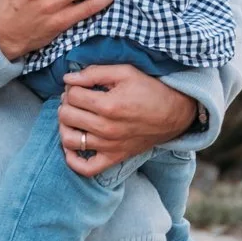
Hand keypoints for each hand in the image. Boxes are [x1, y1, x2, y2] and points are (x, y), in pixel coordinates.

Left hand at [59, 63, 198, 176]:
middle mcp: (106, 129)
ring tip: (74, 117)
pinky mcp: (114, 158)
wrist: (175, 113)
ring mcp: (109, 147)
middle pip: (66, 116)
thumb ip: (94, 72)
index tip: (79, 84)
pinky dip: (73, 159)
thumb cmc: (150, 89)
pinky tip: (74, 144)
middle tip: (77, 98)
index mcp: (108, 105)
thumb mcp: (125, 72)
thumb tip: (67, 78)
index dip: (71, 86)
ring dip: (65, 126)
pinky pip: (86, 168)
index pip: (72, 95)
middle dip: (67, 103)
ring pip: (69, 140)